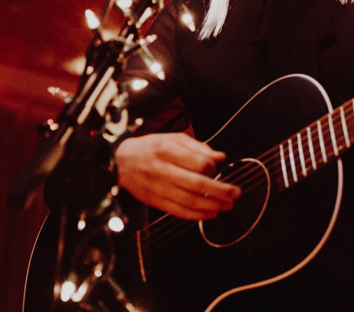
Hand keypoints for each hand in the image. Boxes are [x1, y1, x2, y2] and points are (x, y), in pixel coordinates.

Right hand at [115, 132, 240, 220]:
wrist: (118, 163)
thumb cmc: (149, 148)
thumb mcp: (172, 138)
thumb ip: (198, 147)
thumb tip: (220, 156)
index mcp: (167, 150)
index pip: (196, 162)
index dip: (212, 167)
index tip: (217, 168)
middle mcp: (162, 170)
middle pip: (196, 184)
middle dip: (220, 190)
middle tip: (236, 193)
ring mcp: (157, 188)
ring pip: (189, 201)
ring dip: (212, 205)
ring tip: (227, 205)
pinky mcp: (154, 201)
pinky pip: (178, 211)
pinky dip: (196, 215)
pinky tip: (210, 214)